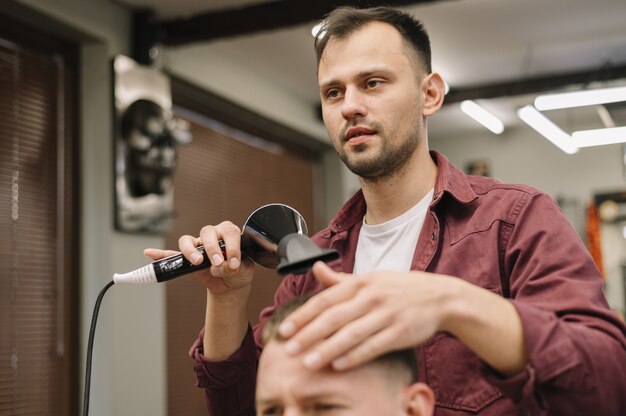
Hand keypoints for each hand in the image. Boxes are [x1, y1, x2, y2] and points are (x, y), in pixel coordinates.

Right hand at [144, 221, 254, 295]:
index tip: (234, 263)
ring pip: (188, 240)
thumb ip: (234, 267)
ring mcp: (198, 245)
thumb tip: (220, 266)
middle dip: (212, 247)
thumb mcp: (243, 270)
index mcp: (229, 234)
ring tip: (197, 262)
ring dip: (190, 250)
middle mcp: (212, 235)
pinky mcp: (187, 258)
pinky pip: (172, 254)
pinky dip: (160, 254)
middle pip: (207, 232)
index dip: (232, 247)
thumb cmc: (239, 270)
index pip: (229, 233)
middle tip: (217, 262)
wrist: (232, 283)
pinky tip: (150, 253)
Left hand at [277, 262, 458, 370]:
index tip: (283, 330)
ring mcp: (387, 314)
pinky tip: (338, 365)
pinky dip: (355, 356)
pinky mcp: (401, 332)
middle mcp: (372, 296)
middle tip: (288, 350)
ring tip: (308, 362)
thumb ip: (341, 279)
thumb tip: (316, 268)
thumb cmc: (400, 289)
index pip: (325, 299)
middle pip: (334, 317)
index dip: (303, 316)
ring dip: (327, 349)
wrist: (441, 297)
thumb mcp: (371, 278)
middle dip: (308, 334)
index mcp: (361, 282)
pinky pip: (373, 346)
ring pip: (351, 334)